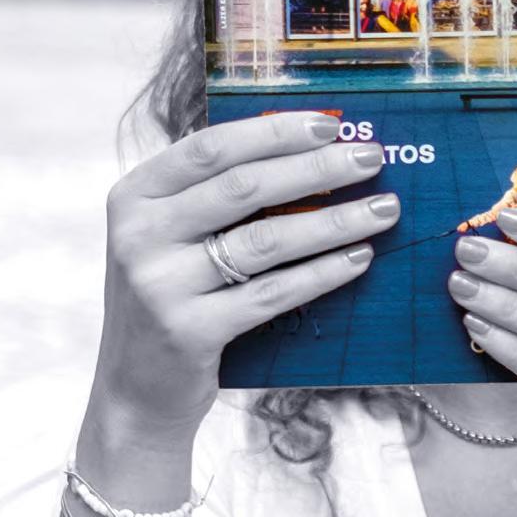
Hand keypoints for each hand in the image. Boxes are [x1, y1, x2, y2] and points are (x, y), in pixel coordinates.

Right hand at [90, 111, 396, 451]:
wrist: (134, 392)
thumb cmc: (168, 298)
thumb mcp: (167, 237)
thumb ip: (210, 196)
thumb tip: (303, 150)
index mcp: (133, 195)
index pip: (210, 148)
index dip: (274, 132)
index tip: (330, 123)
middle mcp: (139, 234)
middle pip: (242, 187)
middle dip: (317, 168)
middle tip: (371, 158)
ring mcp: (161, 283)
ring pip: (265, 240)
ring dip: (334, 220)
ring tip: (383, 209)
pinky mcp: (190, 330)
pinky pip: (272, 294)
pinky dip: (322, 273)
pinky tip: (358, 258)